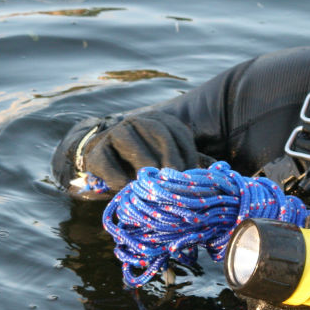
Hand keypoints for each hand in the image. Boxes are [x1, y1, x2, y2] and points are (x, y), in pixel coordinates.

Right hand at [73, 111, 208, 195]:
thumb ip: (184, 166)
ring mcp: (115, 133)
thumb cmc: (145, 166)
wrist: (106, 163)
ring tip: (151, 183)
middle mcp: (138, 121)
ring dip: (143, 162)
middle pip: (159, 132)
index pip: (180, 133)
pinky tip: (126, 188)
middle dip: (170, 158)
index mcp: (160, 122)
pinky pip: (107, 162)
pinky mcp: (96, 152)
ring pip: (129, 141)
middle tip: (174, 180)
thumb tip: (213, 177)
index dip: (188, 154)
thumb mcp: (166, 162)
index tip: (191, 176)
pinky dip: (117, 177)